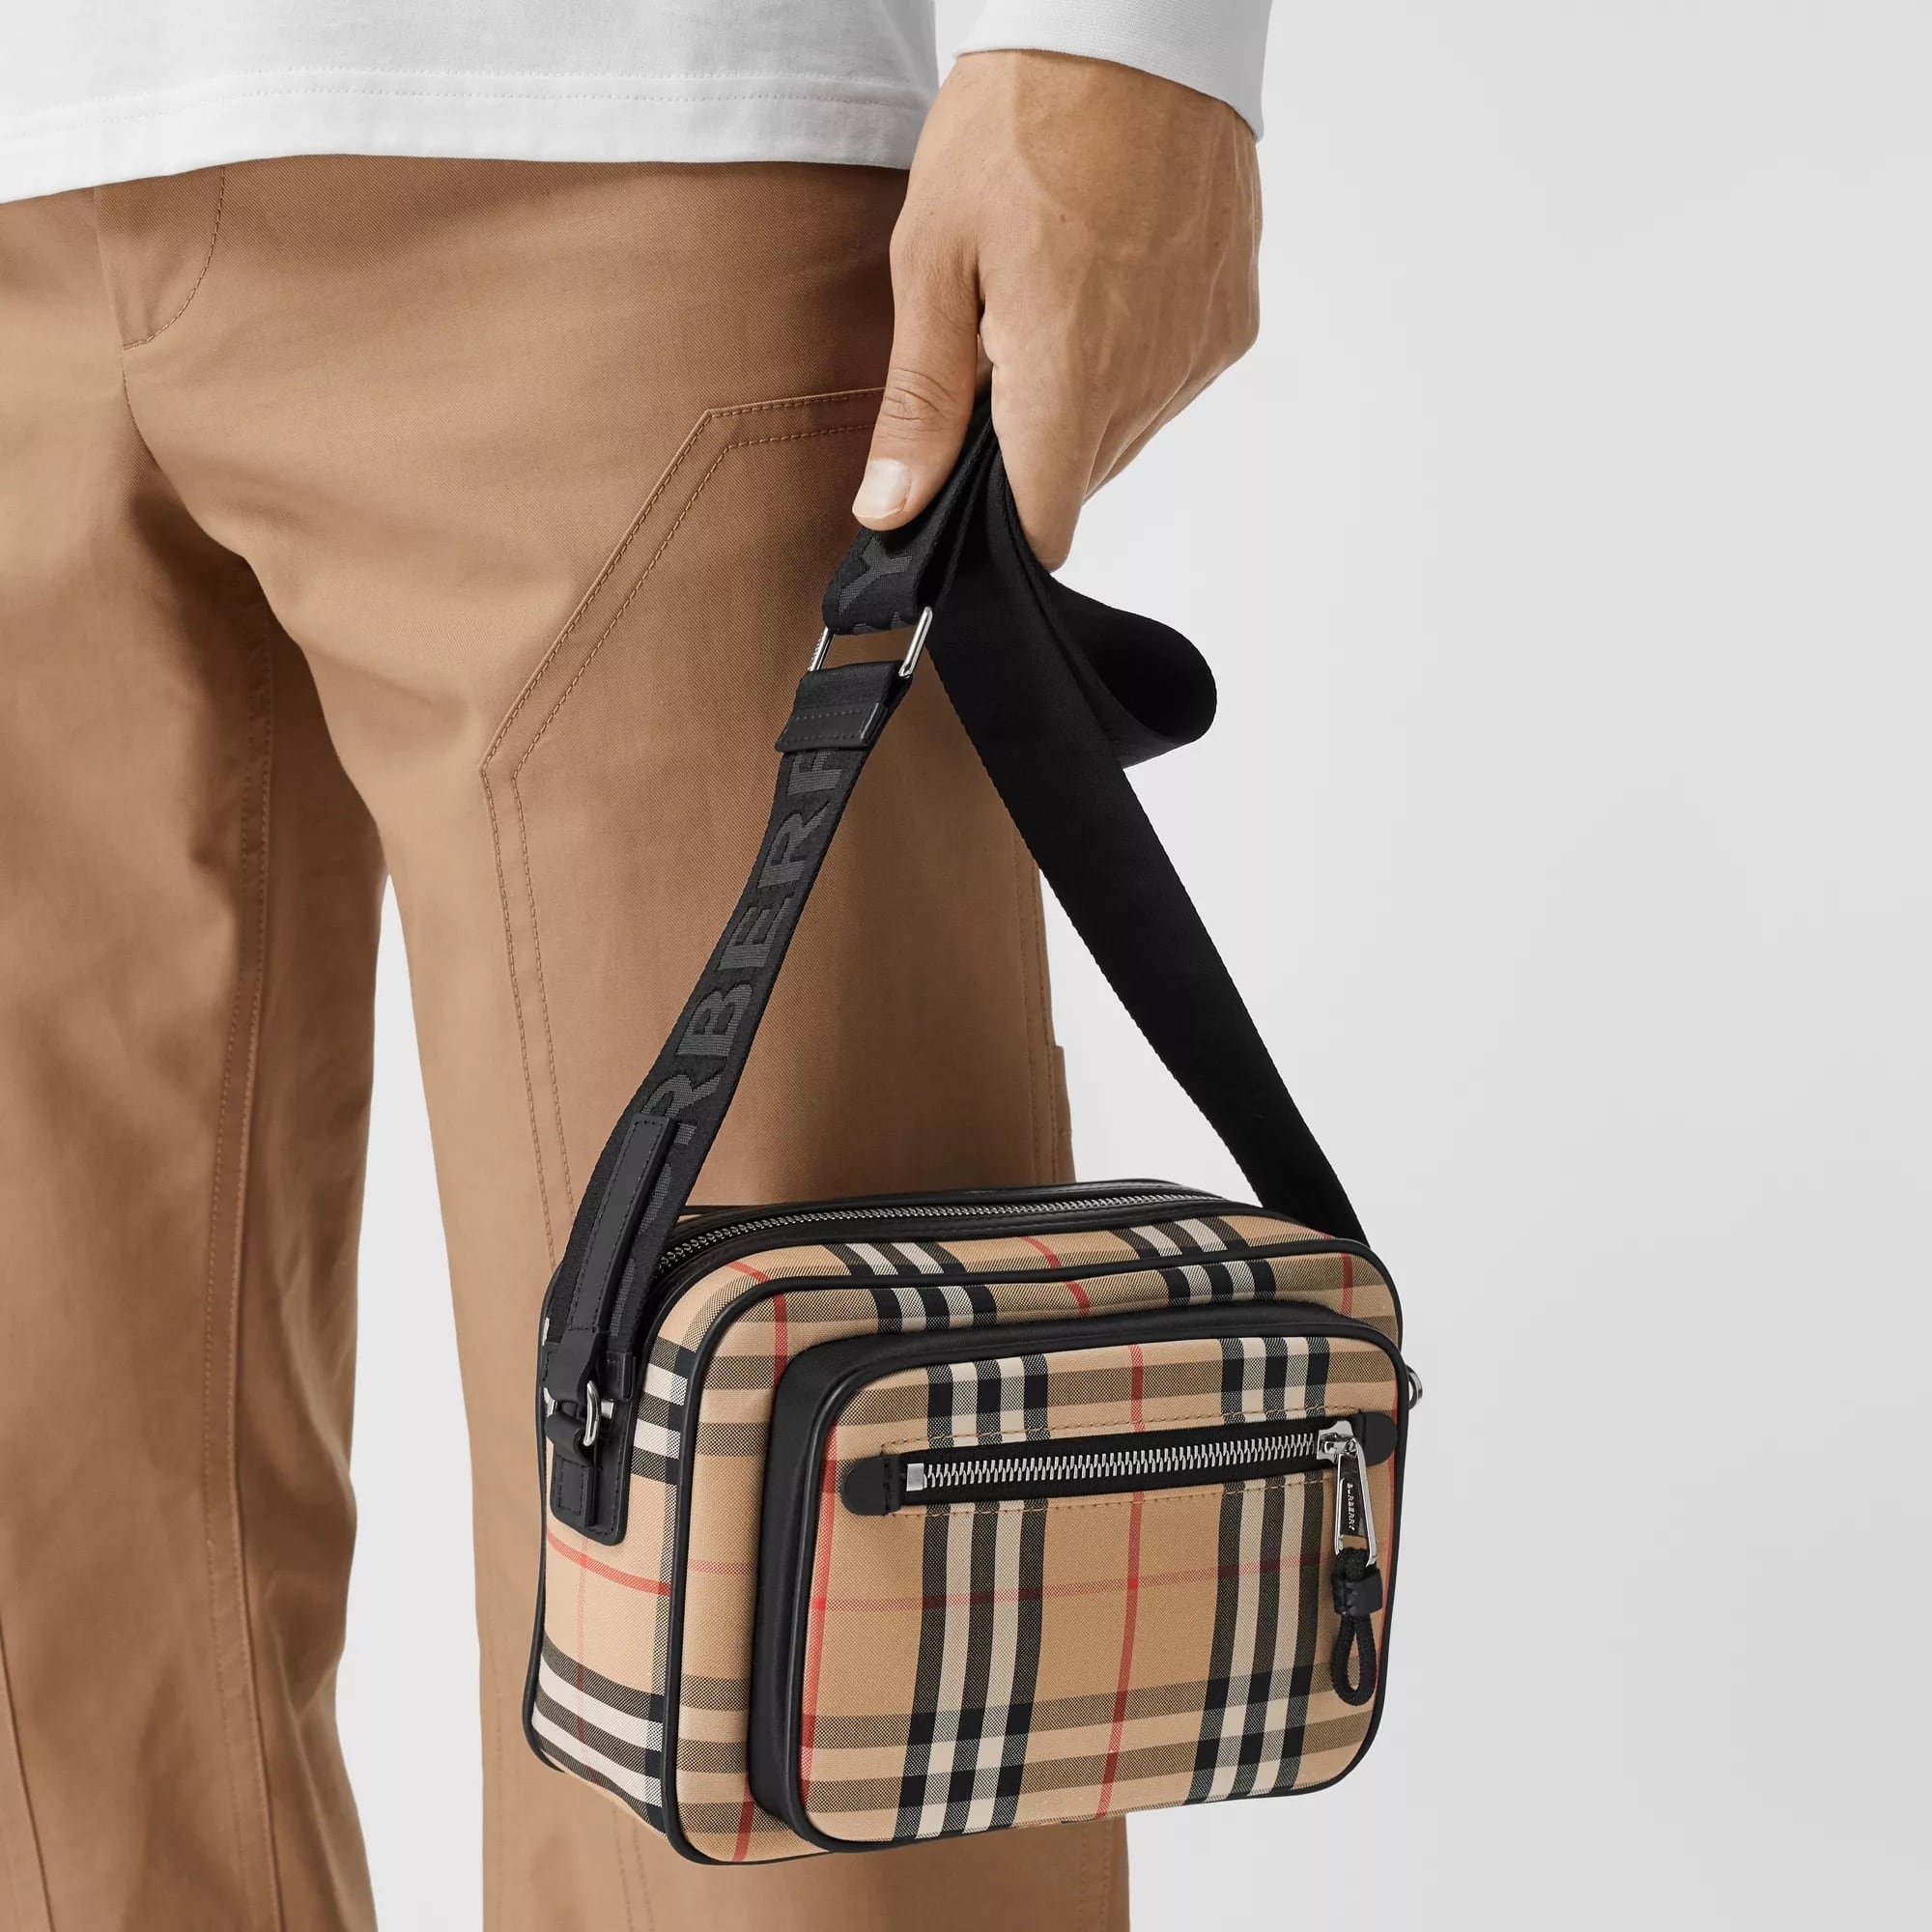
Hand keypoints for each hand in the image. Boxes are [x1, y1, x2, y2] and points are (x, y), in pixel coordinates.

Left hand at [852, 50, 1261, 568]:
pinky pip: (1169, 384)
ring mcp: (1200, 354)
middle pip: (1077, 481)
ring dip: (1078, 401)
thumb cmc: (1023, 119)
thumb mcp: (933, 257)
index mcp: (1070, 379)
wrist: (1133, 19)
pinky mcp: (1233, 321)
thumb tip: (891, 509)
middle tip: (994, 346)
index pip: (1042, 530)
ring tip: (1052, 296)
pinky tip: (1103, 282)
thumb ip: (918, 402)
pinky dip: (1129, 360)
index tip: (961, 492)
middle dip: (1028, 444)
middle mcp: (1150, 383)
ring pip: (1123, 436)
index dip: (996, 530)